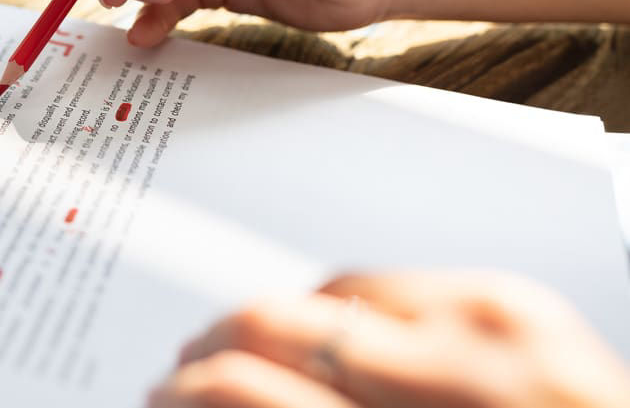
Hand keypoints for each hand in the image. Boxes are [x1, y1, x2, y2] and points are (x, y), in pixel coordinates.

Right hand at [148, 271, 629, 407]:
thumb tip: (220, 396)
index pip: (246, 385)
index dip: (189, 386)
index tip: (166, 392)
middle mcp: (443, 374)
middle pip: (270, 318)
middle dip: (214, 341)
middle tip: (193, 364)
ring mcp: (485, 325)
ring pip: (322, 287)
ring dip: (283, 320)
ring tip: (266, 348)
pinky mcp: (513, 297)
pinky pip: (391, 282)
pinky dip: (352, 309)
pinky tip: (344, 338)